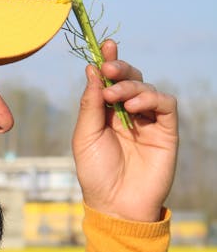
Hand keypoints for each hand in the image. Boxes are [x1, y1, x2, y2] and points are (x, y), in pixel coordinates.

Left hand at [72, 40, 178, 221]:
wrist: (116, 205)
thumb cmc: (96, 175)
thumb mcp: (84, 137)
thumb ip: (89, 105)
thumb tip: (92, 70)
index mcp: (106, 114)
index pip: (109, 81)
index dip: (108, 62)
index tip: (104, 46)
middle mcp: (128, 114)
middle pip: (130, 79)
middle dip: (119, 69)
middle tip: (108, 68)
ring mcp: (148, 122)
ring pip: (146, 88)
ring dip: (130, 86)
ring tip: (115, 97)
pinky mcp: (166, 132)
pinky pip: (165, 104)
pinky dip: (151, 98)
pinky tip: (133, 107)